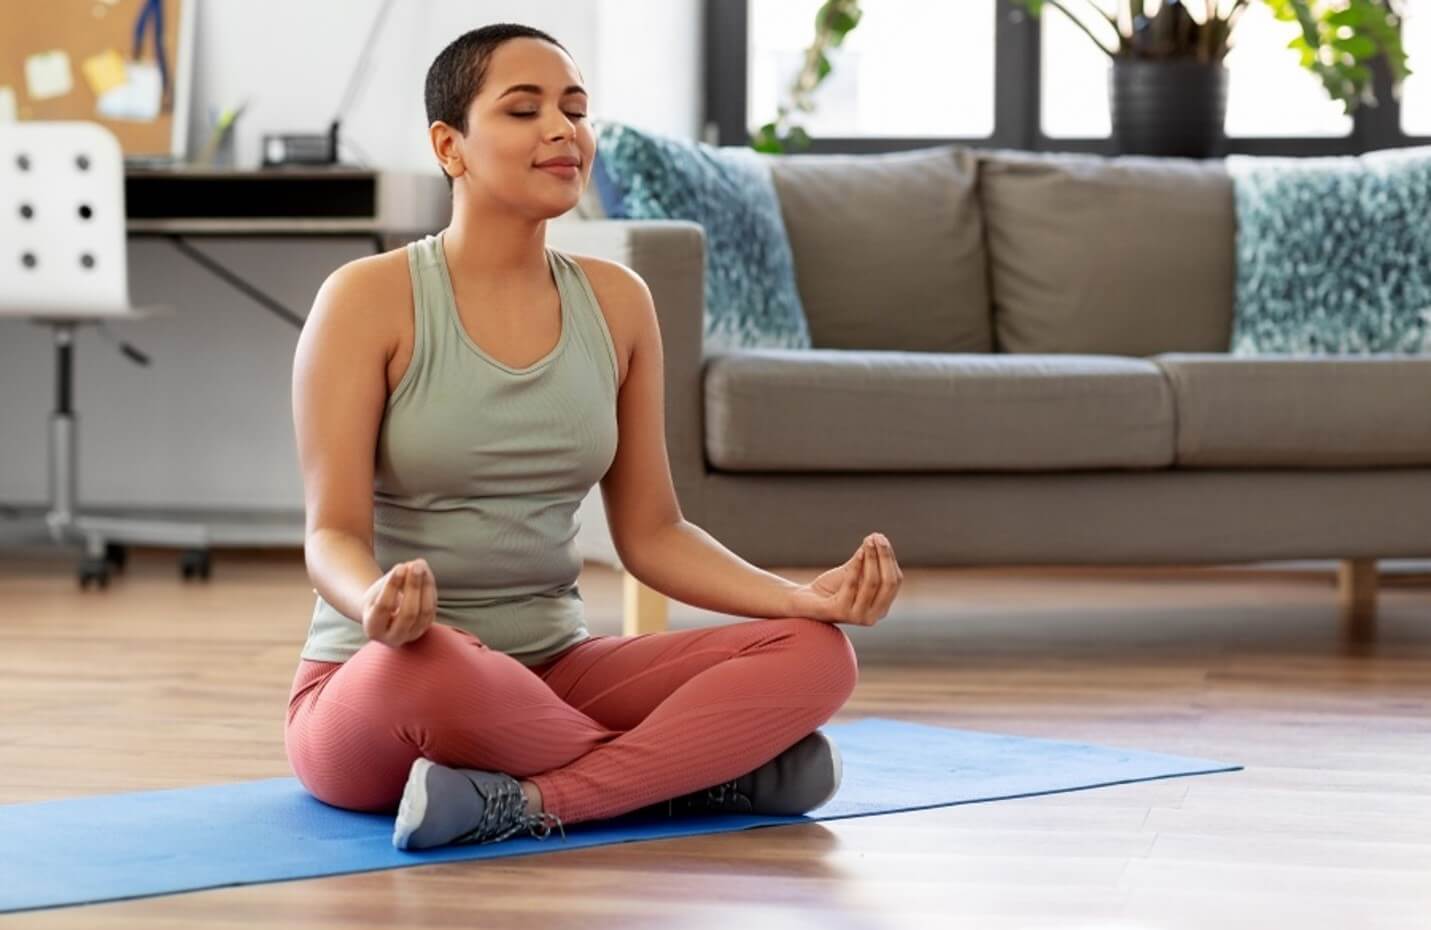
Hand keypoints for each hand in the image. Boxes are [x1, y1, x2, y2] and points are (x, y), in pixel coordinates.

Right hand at [362, 558, 436, 646]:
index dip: (392, 586)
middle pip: (408, 613)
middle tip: (415, 565)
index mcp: (373, 629)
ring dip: (425, 586)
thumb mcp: (377, 590)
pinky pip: (432, 608)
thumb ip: (392, 579)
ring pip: (424, 611)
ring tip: (421, 565)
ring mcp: (412, 635)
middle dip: (413, 587)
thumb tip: (413, 566)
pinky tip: (426, 573)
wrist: (382, 616)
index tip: (400, 567)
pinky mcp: (424, 628)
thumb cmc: (376, 599)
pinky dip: (430, 589)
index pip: (384, 607)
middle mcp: (393, 638)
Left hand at [787, 533, 901, 626]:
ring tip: (868, 541)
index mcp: (881, 608)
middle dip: (884, 558)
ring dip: (871, 558)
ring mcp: (857, 617)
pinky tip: (859, 552)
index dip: (889, 559)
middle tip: (878, 538)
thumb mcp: (853, 572)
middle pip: (887, 583)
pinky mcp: (840, 613)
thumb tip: (878, 537)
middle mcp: (872, 616)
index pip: (894, 582)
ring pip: (871, 583)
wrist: (804, 602)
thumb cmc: (831, 587)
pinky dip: (856, 566)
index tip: (881, 538)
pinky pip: (852, 585)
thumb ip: (867, 559)